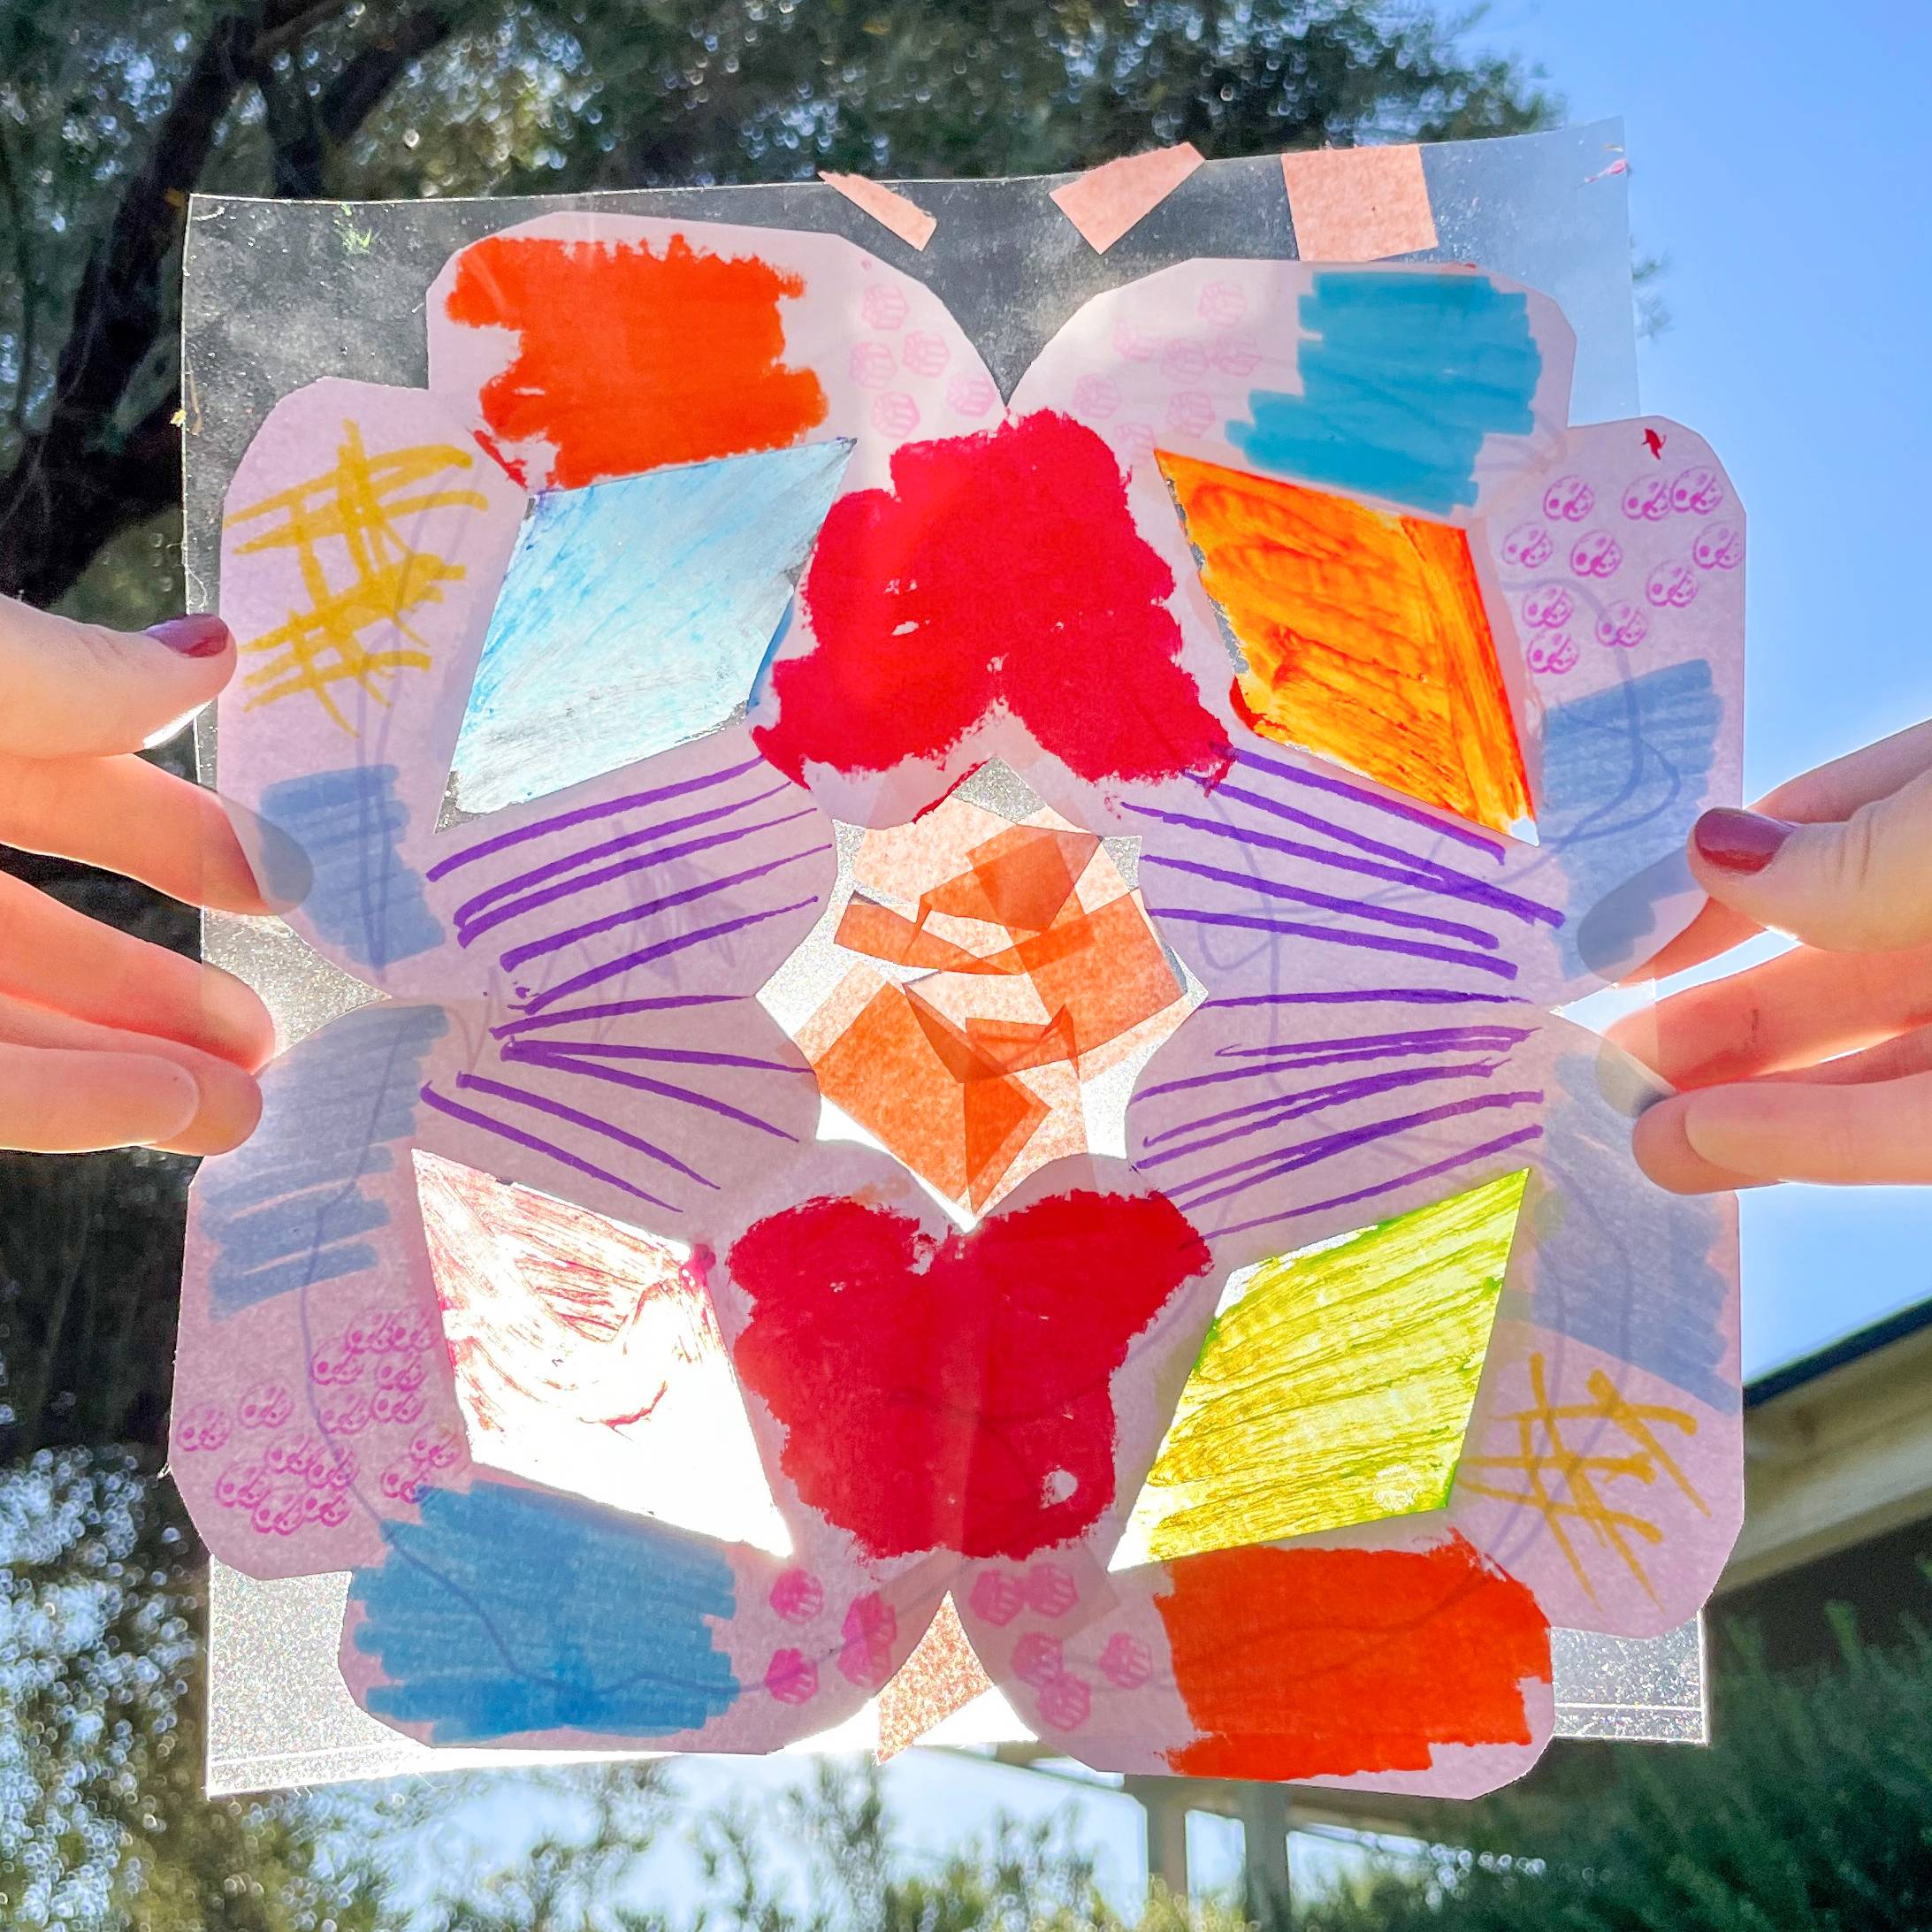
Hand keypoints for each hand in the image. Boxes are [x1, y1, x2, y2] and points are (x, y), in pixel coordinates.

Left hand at [0, 594, 290, 1152]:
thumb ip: (76, 676)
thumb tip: (219, 650)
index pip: (54, 783)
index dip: (168, 831)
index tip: (280, 878)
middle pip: (29, 933)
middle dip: (154, 989)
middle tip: (268, 1032)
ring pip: (6, 1030)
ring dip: (130, 1071)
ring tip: (245, 1110)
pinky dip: (62, 1106)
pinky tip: (161, 1111)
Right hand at [1609, 718, 1931, 1191]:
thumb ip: (1851, 846)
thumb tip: (1709, 850)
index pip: (1824, 835)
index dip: (1712, 891)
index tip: (1616, 941)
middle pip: (1836, 970)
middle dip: (1713, 1018)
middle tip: (1610, 1059)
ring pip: (1867, 1068)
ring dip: (1741, 1103)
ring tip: (1637, 1134)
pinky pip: (1913, 1135)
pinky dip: (1808, 1141)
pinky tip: (1706, 1142)